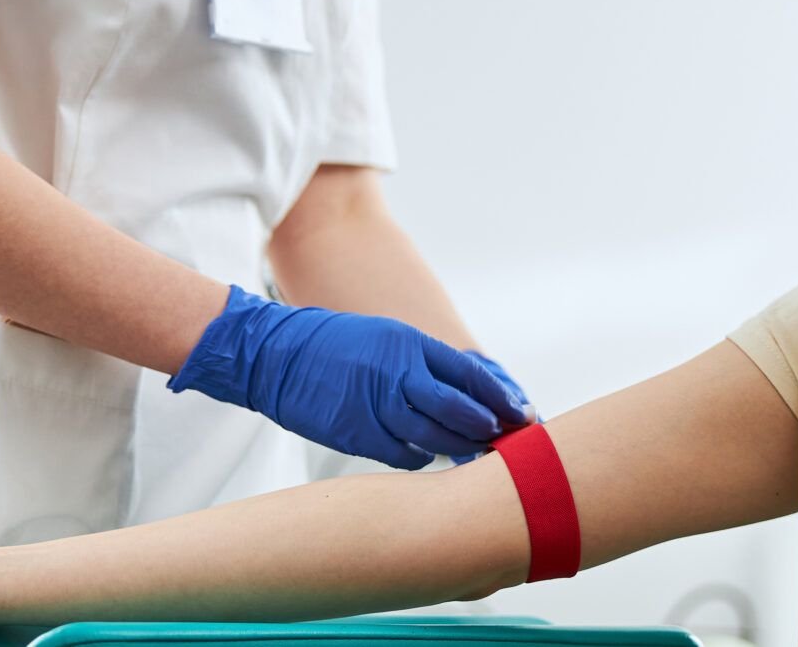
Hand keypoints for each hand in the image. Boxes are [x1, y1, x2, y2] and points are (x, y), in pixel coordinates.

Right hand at [170, 286, 531, 468]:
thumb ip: (426, 365)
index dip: (500, 398)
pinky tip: (425, 458)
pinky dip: (420, 459)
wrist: (275, 356)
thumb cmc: (336, 346)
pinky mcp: (358, 435)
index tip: (522, 413)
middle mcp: (398, 375)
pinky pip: (404, 456)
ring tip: (475, 454)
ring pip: (436, 438)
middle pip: (461, 410)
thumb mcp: (388, 339)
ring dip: (460, 449)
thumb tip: (469, 392)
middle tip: (506, 441)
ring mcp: (377, 407)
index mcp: (409, 346)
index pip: (471, 375)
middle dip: (489, 429)